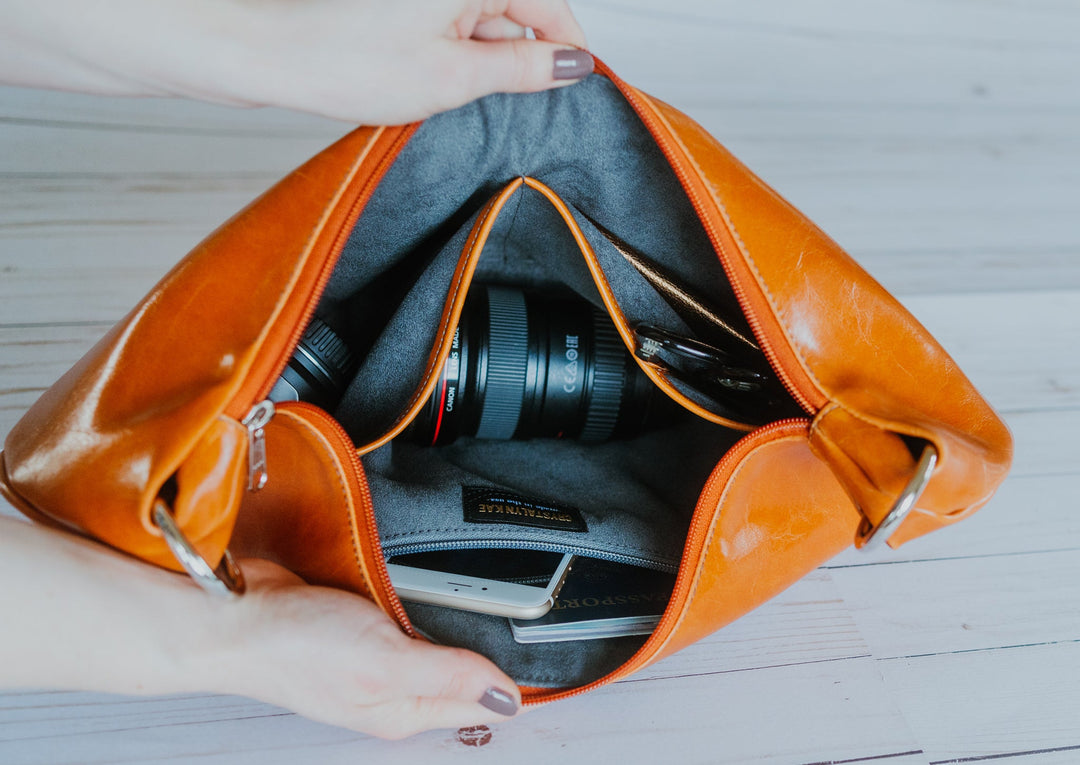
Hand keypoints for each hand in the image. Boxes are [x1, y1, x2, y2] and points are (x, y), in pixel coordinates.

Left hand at [0, 0, 591, 123]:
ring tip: (447, 90)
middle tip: (501, 100)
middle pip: (516, 7)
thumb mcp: (453, 76)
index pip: (550, 3)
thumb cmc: (343, 60)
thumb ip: (522, 66)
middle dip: (517, 55)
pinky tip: (430, 81)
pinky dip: (453, 54)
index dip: (566, 48)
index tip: (576, 85)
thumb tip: (572, 64)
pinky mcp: (403, 3)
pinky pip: (450, 23)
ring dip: (481, 58)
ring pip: (482, 18)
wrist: (268, 58)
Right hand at [0, 517, 519, 739]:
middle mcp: (392, 688)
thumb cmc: (293, 646)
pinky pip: (405, 615)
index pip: (481, 700)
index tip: (552, 651)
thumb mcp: (384, 663)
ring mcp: (373, 656)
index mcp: (405, 710)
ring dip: (457, 620)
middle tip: (523, 613)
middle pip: (463, 673)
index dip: (517, 678)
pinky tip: (427, 585)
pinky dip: (421, 600)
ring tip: (487, 598)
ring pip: (436, 641)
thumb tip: (508, 699)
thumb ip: (449, 676)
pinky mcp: (357, 624)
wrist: (230, 614)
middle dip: (493, 647)